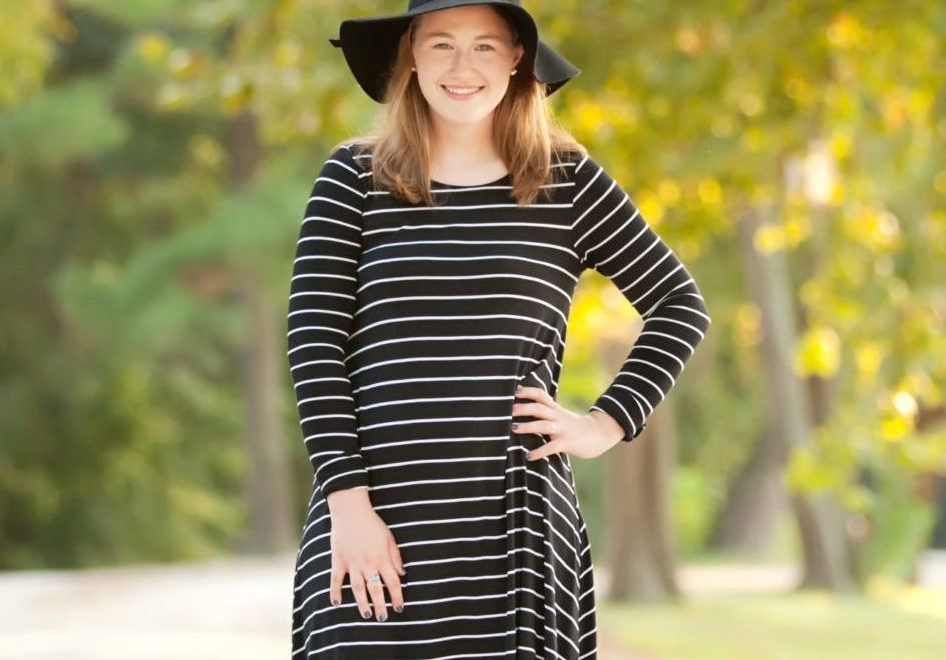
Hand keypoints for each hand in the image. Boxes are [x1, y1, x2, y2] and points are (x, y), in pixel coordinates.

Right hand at [326, 488, 406, 621]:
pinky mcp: (338, 560)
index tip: (399, 608)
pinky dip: (335, 592)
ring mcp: (352, 563)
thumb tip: (402, 574)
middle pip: (375, 589)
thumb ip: (395, 557)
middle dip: (380, 605)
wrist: (351, 510)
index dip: (397, 596)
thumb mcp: (389, 538)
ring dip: (362, 603)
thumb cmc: (372, 523)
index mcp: (382, 558)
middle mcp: (368, 563)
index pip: (393, 582)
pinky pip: (336, 580)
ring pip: (357, 588)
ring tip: (366, 615)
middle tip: (383, 618)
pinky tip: (337, 604)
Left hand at [511, 385, 624, 460]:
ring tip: (513, 429)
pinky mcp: (566, 443)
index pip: (541, 395)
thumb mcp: (560, 415)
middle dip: (522, 408)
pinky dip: (539, 452)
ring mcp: (562, 429)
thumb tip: (522, 410)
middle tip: (507, 411)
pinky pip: (551, 447)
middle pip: (538, 408)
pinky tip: (528, 456)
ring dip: (527, 426)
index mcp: (555, 409)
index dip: (528, 391)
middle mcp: (557, 416)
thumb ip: (545, 412)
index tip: (514, 391)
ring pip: (543, 425)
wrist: (598, 434)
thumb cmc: (573, 426)